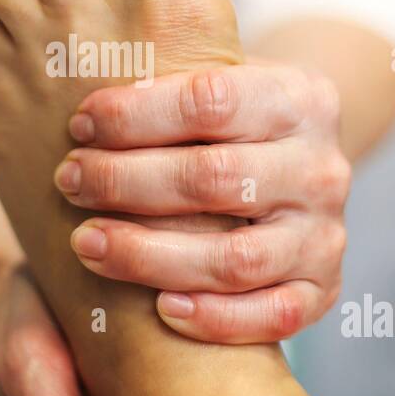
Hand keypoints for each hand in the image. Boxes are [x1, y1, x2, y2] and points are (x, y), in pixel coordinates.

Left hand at [53, 63, 350, 342]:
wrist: (301, 166)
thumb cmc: (233, 122)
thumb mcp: (220, 80)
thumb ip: (170, 77)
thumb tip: (74, 78)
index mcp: (299, 98)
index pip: (210, 100)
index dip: (136, 116)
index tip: (79, 125)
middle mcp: (321, 167)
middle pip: (215, 179)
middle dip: (126, 182)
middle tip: (69, 181)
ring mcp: (325, 234)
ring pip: (236, 259)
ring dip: (150, 256)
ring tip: (87, 244)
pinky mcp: (322, 290)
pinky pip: (272, 317)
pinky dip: (214, 317)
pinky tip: (159, 309)